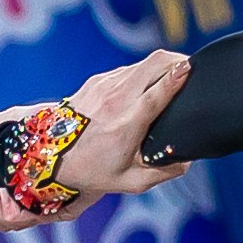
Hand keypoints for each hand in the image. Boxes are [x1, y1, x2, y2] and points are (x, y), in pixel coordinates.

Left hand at [56, 51, 191, 198]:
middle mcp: (115, 101)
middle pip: (154, 64)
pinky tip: (148, 83)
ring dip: (162, 65)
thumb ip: (163, 173)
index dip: (176, 78)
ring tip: (174, 74)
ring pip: (143, 63)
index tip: (190, 68)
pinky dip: (143, 72)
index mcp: (126, 125)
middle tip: (192, 68)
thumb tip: (187, 160)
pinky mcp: (97, 81)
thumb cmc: (92, 170)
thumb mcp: (130, 182)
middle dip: (177, 61)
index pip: (156, 93)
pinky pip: (128, 69)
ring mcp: (105, 87)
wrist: (51, 155)